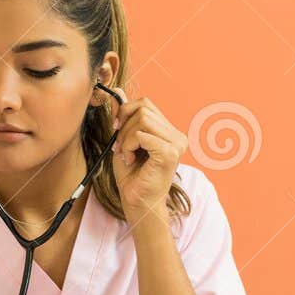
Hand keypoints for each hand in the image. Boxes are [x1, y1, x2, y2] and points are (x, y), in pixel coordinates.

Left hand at [107, 95, 186, 224]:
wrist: (137, 202)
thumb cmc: (132, 176)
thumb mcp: (124, 140)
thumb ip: (124, 117)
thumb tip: (117, 92)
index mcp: (170, 132)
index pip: (146, 104)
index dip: (126, 112)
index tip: (116, 130)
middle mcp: (177, 136)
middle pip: (143, 108)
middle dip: (124, 125)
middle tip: (120, 146)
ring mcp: (176, 144)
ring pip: (142, 119)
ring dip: (126, 137)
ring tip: (127, 154)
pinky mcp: (170, 153)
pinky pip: (141, 135)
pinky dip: (129, 145)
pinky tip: (130, 159)